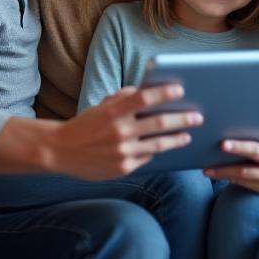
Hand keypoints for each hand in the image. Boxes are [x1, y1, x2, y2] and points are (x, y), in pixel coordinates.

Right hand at [46, 85, 201, 179]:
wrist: (60, 150)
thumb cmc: (86, 124)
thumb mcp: (102, 106)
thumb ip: (124, 98)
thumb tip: (150, 93)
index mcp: (113, 111)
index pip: (144, 98)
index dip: (164, 93)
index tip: (180, 90)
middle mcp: (119, 131)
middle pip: (159, 123)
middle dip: (182, 119)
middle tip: (198, 116)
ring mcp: (122, 152)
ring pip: (159, 144)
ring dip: (177, 139)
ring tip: (188, 135)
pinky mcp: (123, 168)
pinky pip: (147, 158)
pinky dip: (157, 151)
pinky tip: (166, 146)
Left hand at [204, 119, 258, 210]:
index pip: (257, 149)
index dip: (242, 146)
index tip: (225, 142)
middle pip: (248, 164)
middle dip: (233, 154)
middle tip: (218, 148)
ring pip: (242, 176)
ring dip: (223, 172)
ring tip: (207, 169)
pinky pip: (241, 184)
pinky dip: (228, 178)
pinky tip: (215, 174)